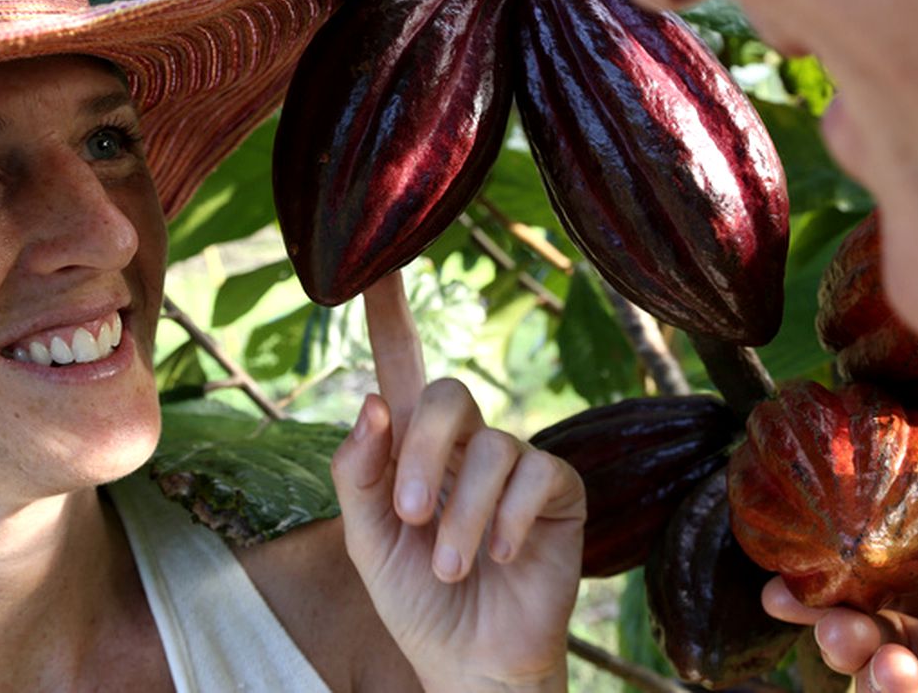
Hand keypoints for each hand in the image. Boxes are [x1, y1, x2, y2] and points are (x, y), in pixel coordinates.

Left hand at [330, 273, 585, 692]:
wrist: (470, 661)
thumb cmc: (417, 600)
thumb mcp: (368, 541)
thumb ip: (359, 474)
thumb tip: (372, 401)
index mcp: (411, 448)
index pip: (399, 367)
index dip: (388, 315)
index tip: (372, 265)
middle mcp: (465, 444)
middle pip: (446, 394)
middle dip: (422, 453)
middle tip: (407, 516)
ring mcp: (514, 465)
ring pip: (492, 447)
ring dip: (460, 516)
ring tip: (449, 567)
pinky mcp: (559, 492)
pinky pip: (537, 474)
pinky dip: (508, 519)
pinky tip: (500, 555)